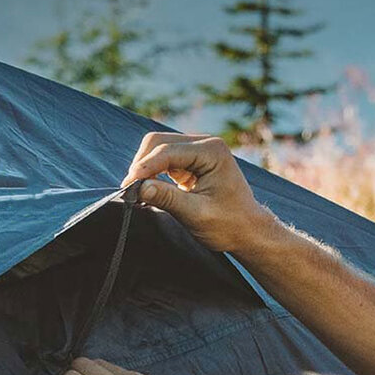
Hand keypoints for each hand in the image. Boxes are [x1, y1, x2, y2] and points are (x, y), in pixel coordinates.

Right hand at [121, 132, 270, 252]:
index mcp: (212, 151)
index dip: (144, 167)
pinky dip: (152, 173)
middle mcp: (206, 144)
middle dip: (142, 165)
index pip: (168, 151)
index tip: (127, 187)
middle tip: (129, 190)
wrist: (247, 231)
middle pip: (159, 143)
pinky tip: (147, 190)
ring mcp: (198, 150)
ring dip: (145, 168)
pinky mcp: (191, 161)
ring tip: (136, 192)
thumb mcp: (197, 214)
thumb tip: (139, 187)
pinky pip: (163, 160)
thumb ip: (168, 198)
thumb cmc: (229, 224)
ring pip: (158, 149)